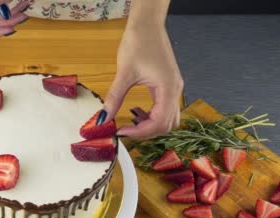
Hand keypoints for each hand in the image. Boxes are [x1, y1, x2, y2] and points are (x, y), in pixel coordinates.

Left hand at [102, 23, 183, 138]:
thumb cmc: (139, 43)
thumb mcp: (124, 73)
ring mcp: (174, 88)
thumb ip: (114, 98)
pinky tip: (137, 111)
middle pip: (167, 124)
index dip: (140, 132)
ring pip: (169, 118)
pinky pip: (165, 108)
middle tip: (125, 130)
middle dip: (146, 131)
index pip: (159, 122)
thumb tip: (103, 119)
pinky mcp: (169, 85)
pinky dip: (152, 115)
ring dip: (151, 124)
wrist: (147, 24)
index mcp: (168, 89)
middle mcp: (175, 91)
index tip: (121, 132)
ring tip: (131, 121)